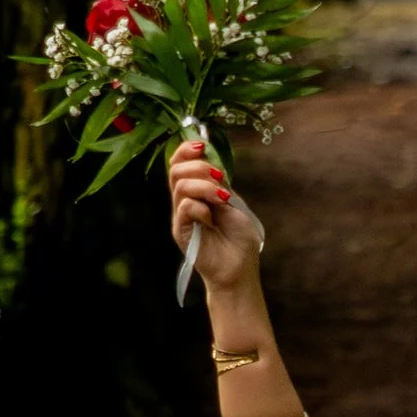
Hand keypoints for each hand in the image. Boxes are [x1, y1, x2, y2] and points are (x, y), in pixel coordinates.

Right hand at [168, 138, 265, 296]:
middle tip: (220, 178)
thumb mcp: (233, 204)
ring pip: (180, 185)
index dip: (186, 149)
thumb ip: (218, 183)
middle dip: (199, 166)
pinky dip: (201, 207)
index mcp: (197, 191)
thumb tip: (208, 160)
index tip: (203, 146)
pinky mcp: (181, 232)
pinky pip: (184, 207)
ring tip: (223, 199)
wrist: (240, 270)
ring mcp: (181, 216)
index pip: (179, 163)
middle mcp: (185, 201)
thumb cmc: (239, 240)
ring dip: (205, 186)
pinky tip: (212, 219)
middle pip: (175, 169)